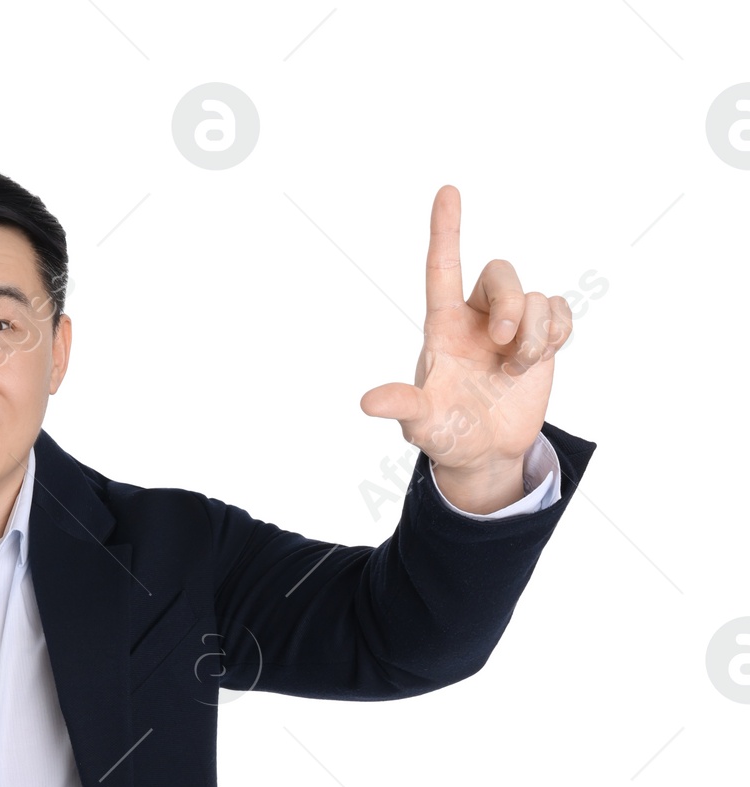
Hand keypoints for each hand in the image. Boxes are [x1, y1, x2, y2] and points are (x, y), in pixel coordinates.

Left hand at [360, 185, 572, 512]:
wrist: (485, 454)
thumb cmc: (446, 433)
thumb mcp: (421, 423)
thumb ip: (402, 406)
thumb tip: (367, 403)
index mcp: (444, 327)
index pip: (442, 267)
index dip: (446, 229)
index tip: (447, 190)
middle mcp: (477, 318)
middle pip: (501, 273)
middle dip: (510, 303)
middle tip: (504, 342)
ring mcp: (512, 326)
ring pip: (536, 297)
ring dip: (535, 334)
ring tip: (515, 371)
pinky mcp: (542, 338)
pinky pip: (560, 311)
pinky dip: (557, 334)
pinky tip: (538, 361)